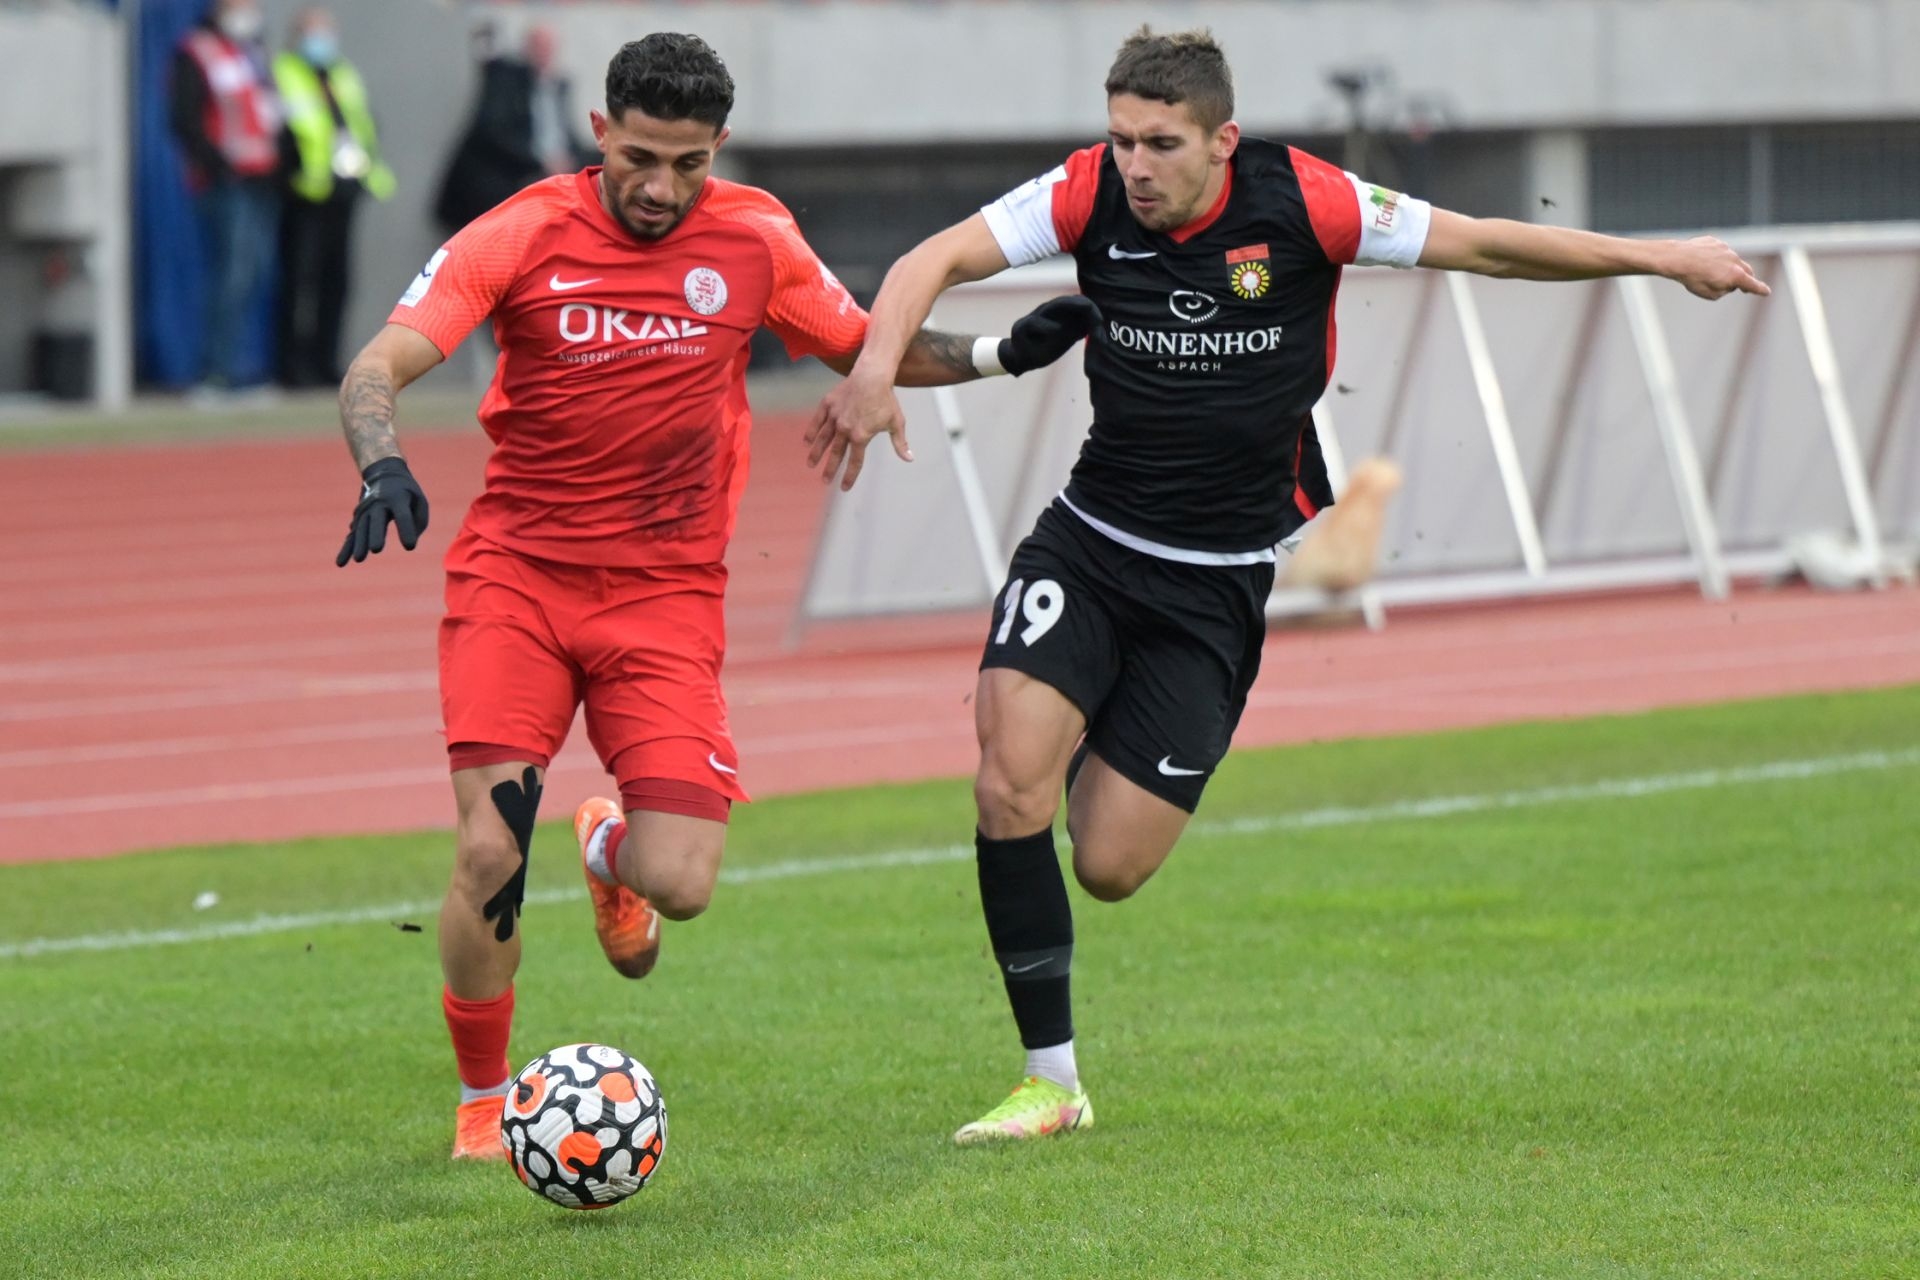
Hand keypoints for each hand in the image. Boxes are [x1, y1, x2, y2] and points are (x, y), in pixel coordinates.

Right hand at [336, 456, 428, 565]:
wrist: (383, 474)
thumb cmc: (407, 492)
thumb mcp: (420, 500)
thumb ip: (419, 520)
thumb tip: (410, 541)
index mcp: (397, 498)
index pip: (402, 515)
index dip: (406, 530)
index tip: (410, 547)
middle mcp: (378, 503)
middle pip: (376, 521)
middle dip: (375, 535)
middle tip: (376, 549)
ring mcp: (365, 510)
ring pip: (361, 529)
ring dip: (359, 544)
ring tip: (359, 559)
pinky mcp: (358, 519)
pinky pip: (352, 535)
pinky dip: (346, 549)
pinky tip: (341, 563)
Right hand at [805, 371, 911, 490]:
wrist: (872, 376)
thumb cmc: (886, 400)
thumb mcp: (896, 423)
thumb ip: (900, 443)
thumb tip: (910, 459)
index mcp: (861, 436)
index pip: (854, 462)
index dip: (849, 476)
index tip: (844, 487)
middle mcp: (845, 430)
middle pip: (836, 454)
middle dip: (830, 469)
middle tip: (825, 481)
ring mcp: (835, 417)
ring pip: (823, 439)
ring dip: (816, 454)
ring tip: (811, 464)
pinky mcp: (828, 405)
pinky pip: (817, 421)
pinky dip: (811, 432)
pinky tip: (806, 442)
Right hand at [1000, 294, 1102, 375]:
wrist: (1021, 359)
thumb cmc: (1044, 347)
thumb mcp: (1066, 339)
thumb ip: (1078, 330)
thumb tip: (1095, 324)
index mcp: (1058, 313)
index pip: (1078, 303)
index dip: (1092, 312)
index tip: (1101, 330)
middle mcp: (1047, 311)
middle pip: (1068, 301)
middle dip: (1087, 308)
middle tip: (1099, 320)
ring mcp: (1034, 317)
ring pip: (1053, 306)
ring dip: (1071, 309)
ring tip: (1083, 316)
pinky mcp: (1021, 328)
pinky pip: (1034, 323)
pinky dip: (1046, 326)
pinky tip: (1057, 330)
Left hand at [1667, 236, 1769, 300]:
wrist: (1678, 258)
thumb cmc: (1693, 279)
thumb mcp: (1710, 294)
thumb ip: (1725, 290)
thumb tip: (1729, 283)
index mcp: (1736, 276)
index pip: (1753, 284)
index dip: (1760, 289)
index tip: (1767, 291)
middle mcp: (1735, 260)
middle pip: (1747, 271)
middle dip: (1746, 279)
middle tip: (1742, 286)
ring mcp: (1726, 249)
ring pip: (1732, 260)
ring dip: (1726, 267)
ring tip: (1709, 273)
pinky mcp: (1716, 242)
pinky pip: (1719, 251)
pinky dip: (1715, 257)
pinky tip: (1702, 262)